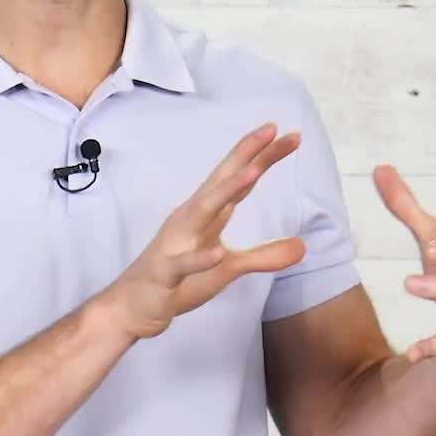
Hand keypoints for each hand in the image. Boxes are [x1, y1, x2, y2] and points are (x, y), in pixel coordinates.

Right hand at [102, 122, 307, 340]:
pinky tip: (217, 252)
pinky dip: (200, 258)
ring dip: (226, 191)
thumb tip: (303, 247)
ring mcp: (176, 243)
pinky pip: (184, 264)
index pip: (238, 179)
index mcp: (206, 213)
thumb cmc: (179, 280)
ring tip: (252, 172)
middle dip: (246, 155)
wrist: (132, 305)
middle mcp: (190, 219)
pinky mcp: (166, 272)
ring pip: (202, 211)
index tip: (290, 136)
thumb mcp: (229, 268)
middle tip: (273, 130)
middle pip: (223, 181)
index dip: (262, 157)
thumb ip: (264, 256)